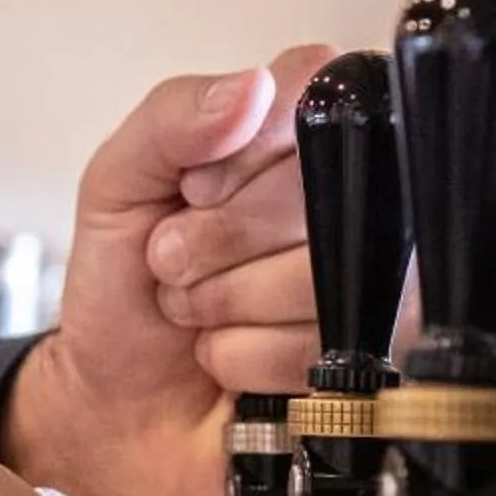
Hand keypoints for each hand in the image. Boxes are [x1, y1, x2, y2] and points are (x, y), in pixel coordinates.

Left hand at [0, 48, 335, 495]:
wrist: (119, 406)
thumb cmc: (125, 288)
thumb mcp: (119, 183)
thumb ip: (173, 118)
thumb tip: (251, 88)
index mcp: (301, 134)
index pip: (312, 99)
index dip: (239, 159)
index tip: (195, 189)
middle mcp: (354, 198)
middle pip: (315, 192)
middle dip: (216, 241)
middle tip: (180, 261)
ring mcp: (376, 279)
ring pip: (319, 275)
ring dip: (226, 304)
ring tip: (203, 309)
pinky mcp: (376, 356)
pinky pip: (318, 345)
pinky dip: (244, 357)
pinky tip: (228, 353)